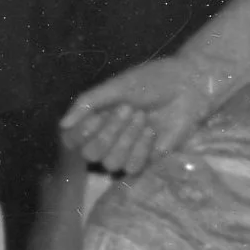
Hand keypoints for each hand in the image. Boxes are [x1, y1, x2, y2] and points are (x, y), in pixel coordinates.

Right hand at [61, 54, 226, 176]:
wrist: (187, 87)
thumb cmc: (152, 81)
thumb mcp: (116, 86)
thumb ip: (87, 103)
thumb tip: (62, 125)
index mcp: (97, 118)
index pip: (73, 140)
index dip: (81, 134)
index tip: (96, 116)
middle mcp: (108, 138)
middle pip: (91, 154)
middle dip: (108, 132)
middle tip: (128, 109)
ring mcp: (127, 151)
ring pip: (111, 163)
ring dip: (126, 139)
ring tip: (142, 117)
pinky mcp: (147, 162)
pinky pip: (133, 168)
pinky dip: (141, 148)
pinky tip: (152, 131)